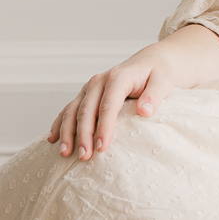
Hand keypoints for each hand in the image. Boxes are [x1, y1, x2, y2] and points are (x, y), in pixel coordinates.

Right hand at [48, 46, 179, 160]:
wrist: (150, 62)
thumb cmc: (158, 74)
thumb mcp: (164, 81)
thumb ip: (155, 95)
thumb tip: (145, 111)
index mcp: (118, 77)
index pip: (109, 105)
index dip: (104, 127)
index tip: (103, 147)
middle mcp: (99, 81)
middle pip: (87, 110)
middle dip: (84, 135)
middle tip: (84, 157)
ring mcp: (89, 88)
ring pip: (73, 111)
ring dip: (67, 132)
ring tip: (65, 154)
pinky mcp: (85, 95)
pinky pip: (68, 110)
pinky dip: (60, 124)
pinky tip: (53, 139)